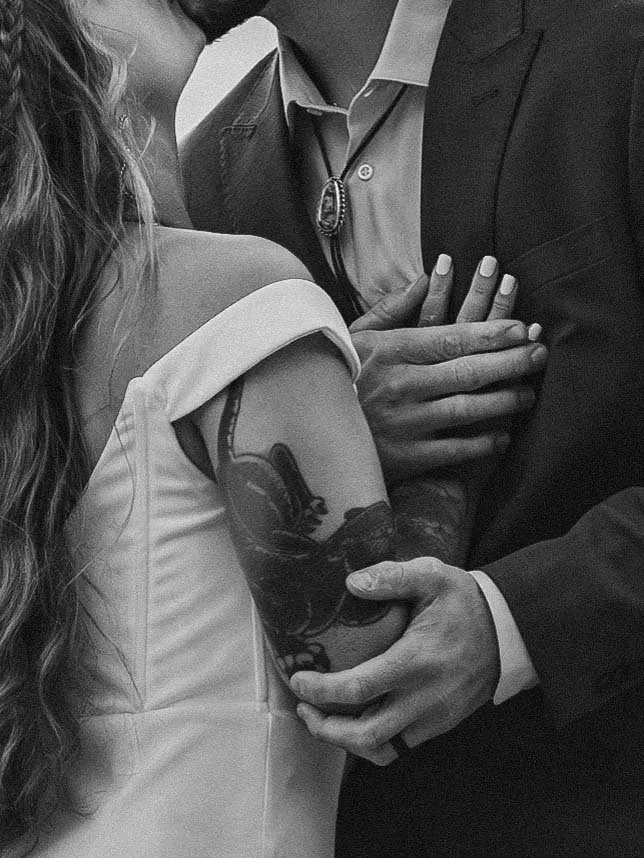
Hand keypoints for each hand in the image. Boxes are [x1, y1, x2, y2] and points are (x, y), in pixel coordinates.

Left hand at [290, 558, 499, 765]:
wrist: (510, 632)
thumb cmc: (466, 603)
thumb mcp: (433, 576)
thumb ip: (391, 577)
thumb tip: (351, 582)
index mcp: (416, 662)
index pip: (356, 689)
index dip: (320, 690)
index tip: (297, 679)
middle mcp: (424, 698)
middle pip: (364, 735)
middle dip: (325, 728)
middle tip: (303, 707)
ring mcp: (434, 717)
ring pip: (381, 749)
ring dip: (346, 741)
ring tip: (323, 718)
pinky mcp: (440, 725)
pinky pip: (399, 746)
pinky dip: (370, 740)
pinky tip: (356, 718)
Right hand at [349, 257, 545, 481]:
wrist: (306, 431)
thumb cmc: (335, 379)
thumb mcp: (353, 337)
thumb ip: (392, 308)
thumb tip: (425, 278)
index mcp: (390, 352)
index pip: (451, 338)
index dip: (492, 333)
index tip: (523, 328)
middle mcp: (401, 385)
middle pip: (468, 371)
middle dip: (511, 362)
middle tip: (540, 355)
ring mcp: (404, 423)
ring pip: (467, 409)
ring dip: (504, 401)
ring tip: (528, 394)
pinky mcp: (405, 456)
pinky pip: (454, 450)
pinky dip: (482, 443)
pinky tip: (502, 436)